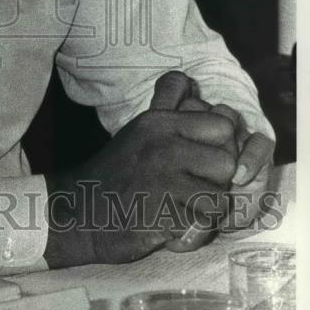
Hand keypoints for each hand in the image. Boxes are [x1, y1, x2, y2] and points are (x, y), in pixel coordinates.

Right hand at [43, 71, 238, 266]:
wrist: (82, 213)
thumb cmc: (119, 171)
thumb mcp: (141, 129)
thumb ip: (166, 102)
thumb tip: (184, 77)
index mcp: (160, 123)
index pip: (223, 126)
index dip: (219, 147)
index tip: (200, 162)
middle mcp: (163, 147)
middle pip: (228, 163)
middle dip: (215, 182)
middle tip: (189, 190)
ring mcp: (162, 181)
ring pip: (218, 198)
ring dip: (204, 211)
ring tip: (179, 208)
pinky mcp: (162, 216)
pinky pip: (202, 225)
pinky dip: (192, 232)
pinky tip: (171, 226)